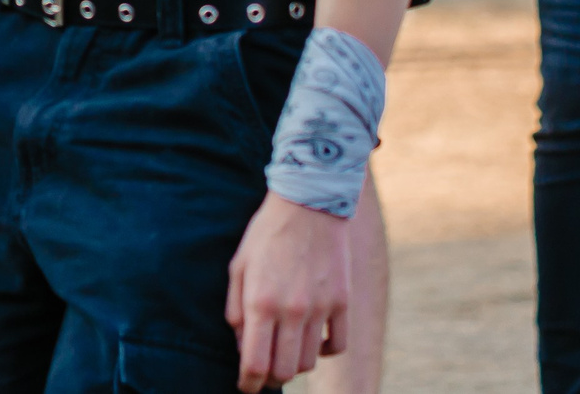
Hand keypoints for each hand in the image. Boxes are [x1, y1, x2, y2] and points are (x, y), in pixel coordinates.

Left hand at [226, 193, 350, 391]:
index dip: (248, 384)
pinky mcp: (342, 302)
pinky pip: (337, 345)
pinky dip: (324, 350)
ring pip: (309, 361)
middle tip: (265, 371)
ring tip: (286, 349)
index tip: (246, 387)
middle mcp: (291, 311)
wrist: (308, 203)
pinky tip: (312, 339)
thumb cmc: (266, 234)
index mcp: (260, 303)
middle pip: (284, 371)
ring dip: (295, 364)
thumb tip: (243, 347)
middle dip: (271, 378)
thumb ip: (237, 311)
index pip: (255, 364)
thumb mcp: (239, 267)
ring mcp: (320, 308)